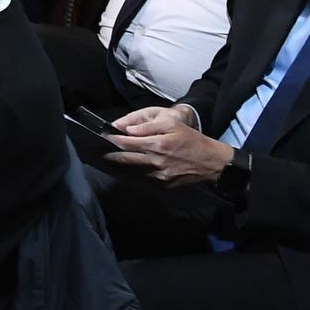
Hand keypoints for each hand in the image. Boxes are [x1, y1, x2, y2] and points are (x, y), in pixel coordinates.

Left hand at [104, 103, 231, 183]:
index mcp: (156, 145)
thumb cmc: (191, 139)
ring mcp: (159, 175)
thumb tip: (126, 130)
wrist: (211, 162)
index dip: (112, 140)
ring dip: (119, 165)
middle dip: (110, 154)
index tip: (102, 138)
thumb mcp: (172, 124)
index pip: (126, 143)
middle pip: (124, 159)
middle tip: (98, 151)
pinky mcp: (163, 184)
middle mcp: (155, 162)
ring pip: (131, 170)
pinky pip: (143, 178)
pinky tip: (127, 168)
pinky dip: (133, 173)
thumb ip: (147, 127)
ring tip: (108, 159)